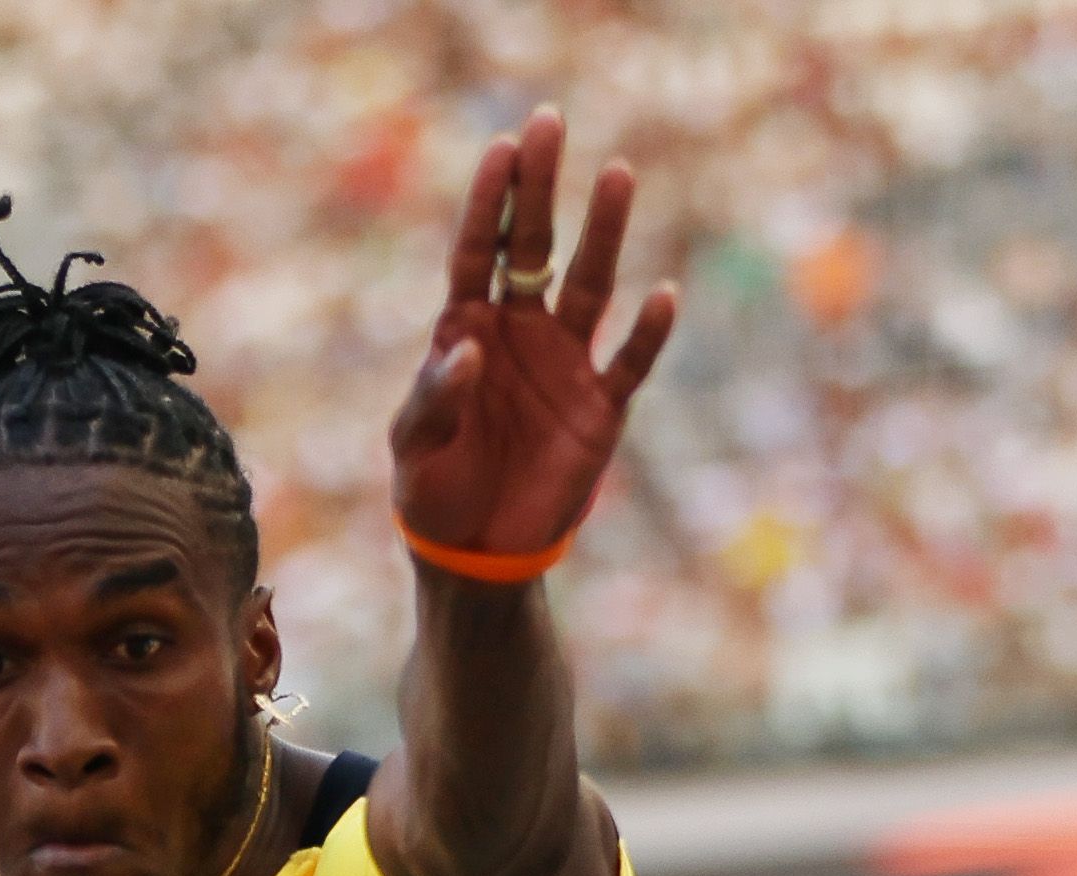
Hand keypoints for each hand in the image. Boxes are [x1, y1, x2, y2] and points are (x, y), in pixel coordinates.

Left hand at [390, 110, 677, 567]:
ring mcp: (564, 364)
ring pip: (591, 284)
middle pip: (535, 245)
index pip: (478, 251)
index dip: (491, 201)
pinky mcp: (600, 408)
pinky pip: (631, 361)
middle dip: (544, 187)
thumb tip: (470, 346)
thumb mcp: (414, 447)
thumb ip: (433, 396)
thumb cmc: (432, 490)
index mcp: (467, 329)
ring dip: (604, 233)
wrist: (476, 551)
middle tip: (552, 123)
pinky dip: (648, 332)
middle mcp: (520, 332)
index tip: (502, 148)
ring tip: (618, 174)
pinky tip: (662, 294)